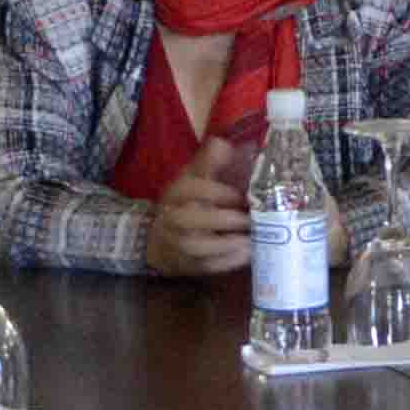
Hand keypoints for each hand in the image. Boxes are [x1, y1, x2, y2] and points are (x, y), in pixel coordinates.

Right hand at [143, 134, 253, 279]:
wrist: (158, 239)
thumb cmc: (184, 204)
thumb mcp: (191, 179)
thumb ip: (208, 163)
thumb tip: (224, 143)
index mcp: (176, 193)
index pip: (190, 189)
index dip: (215, 192)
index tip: (239, 196)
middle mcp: (173, 218)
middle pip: (189, 220)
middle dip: (221, 220)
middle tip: (248, 219)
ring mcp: (178, 244)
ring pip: (197, 246)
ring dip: (226, 245)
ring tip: (250, 240)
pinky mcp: (188, 265)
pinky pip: (206, 267)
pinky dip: (227, 262)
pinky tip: (246, 255)